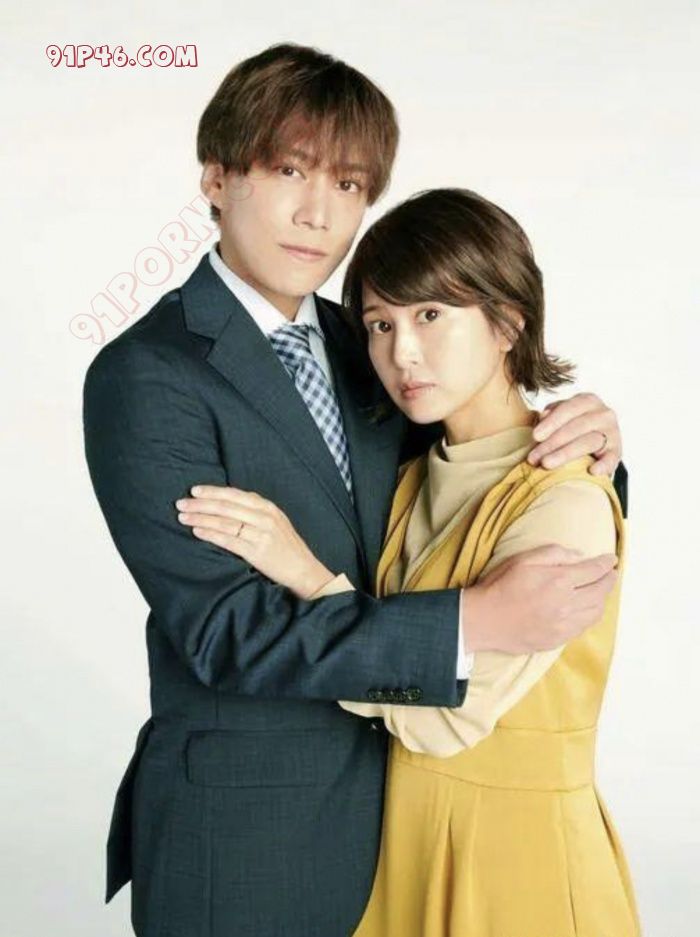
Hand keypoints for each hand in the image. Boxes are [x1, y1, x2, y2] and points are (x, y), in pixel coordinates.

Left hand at [175, 485, 334, 598]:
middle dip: (201, 504)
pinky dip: (211, 534)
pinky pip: (229, 540)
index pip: (235, 495)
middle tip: (181, 503)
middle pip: (226, 506)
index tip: (195, 491)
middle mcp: (265, 517)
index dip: (213, 491)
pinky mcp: (257, 551)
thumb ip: (255, 512)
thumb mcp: (276, 522)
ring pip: (225, 521)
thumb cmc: (287, 548)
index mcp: (268, 508)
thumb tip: (228, 503)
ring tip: (183, 517)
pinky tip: (197, 531)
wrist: (304, 570)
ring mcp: (261, 534)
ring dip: (201, 518)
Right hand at [461, 544, 618, 653]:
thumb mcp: (523, 559)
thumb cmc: (501, 586)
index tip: (612, 559)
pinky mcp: (557, 639)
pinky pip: (583, 627)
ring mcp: (563, 625)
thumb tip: (578, 556)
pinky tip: (586, 609)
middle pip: (600, 592)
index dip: (606, 563)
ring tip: (601, 591)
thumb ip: (554, 553)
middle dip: (609, 580)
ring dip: (602, 599)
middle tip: (611, 574)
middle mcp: (567, 604)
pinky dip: (590, 616)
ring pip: (595, 612)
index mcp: (559, 581)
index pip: (593, 570)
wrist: (485, 620)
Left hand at [527, 393, 620, 476]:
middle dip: (552, 443)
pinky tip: (592, 471)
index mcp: (587, 401)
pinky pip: (612, 458)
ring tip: (546, 464)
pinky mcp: (617, 452)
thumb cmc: (568, 427)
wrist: (591, 446)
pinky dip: (604, 465)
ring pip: (589, 442)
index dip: (551, 422)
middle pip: (577, 427)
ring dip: (565, 454)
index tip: (535, 436)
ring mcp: (613, 432)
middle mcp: (603, 414)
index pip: (568, 409)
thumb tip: (543, 415)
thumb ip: (550, 415)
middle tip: (534, 457)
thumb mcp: (559, 417)